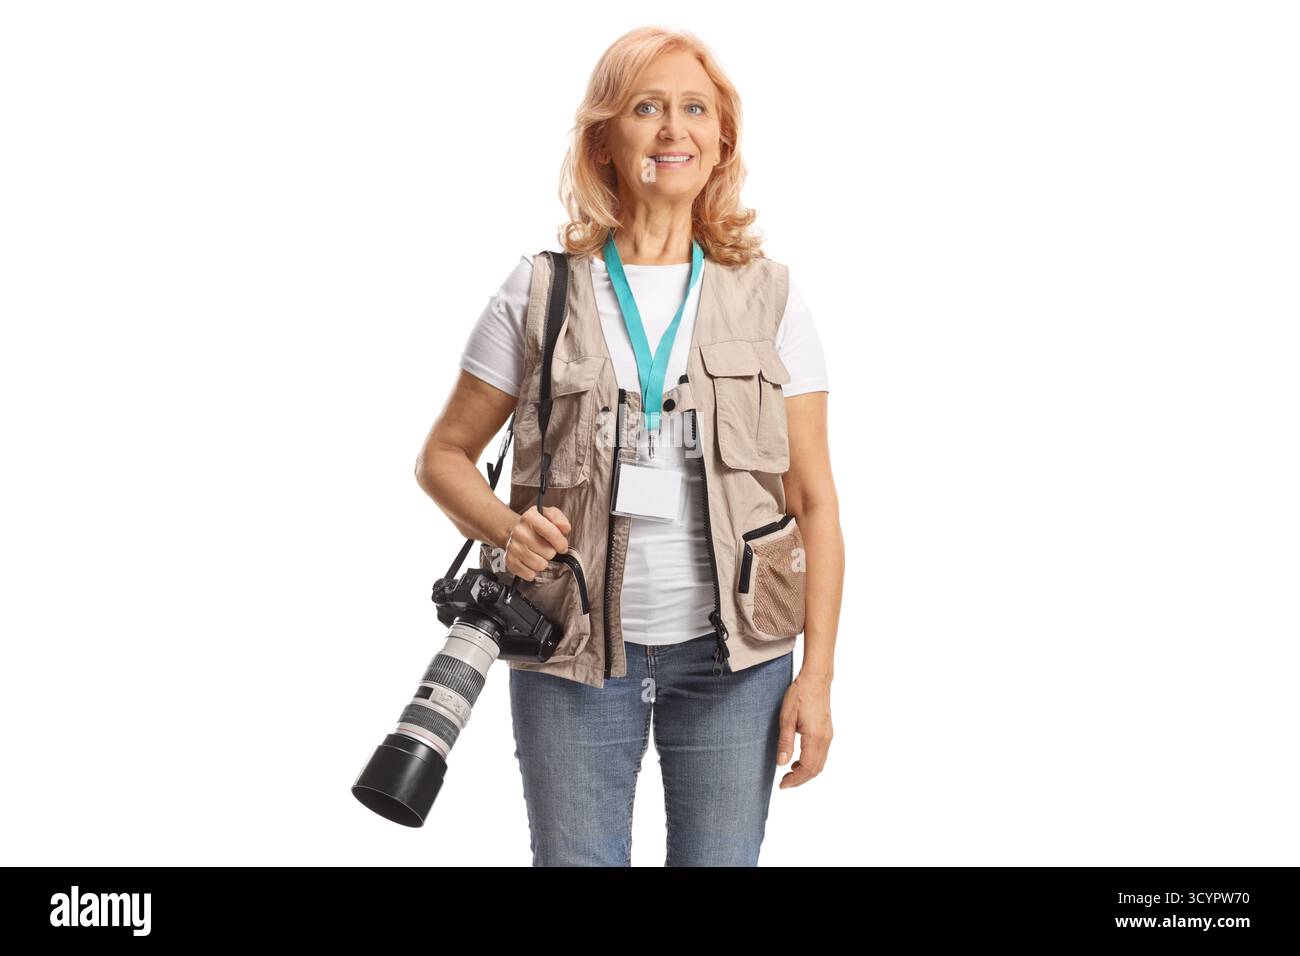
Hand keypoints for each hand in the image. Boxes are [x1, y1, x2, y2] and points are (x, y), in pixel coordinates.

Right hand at [503, 505, 571, 580]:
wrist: (515, 532)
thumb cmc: (536, 525)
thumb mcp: (549, 515)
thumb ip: (560, 519)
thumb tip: (565, 528)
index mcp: (530, 517)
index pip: (553, 533)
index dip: (562, 543)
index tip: (562, 546)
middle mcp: (519, 532)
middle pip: (549, 553)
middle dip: (551, 552)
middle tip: (546, 547)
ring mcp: (513, 547)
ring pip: (540, 565)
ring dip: (543, 562)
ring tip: (539, 554)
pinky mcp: (510, 561)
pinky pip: (530, 574)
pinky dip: (534, 571)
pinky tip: (532, 562)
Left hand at [776, 671, 832, 788]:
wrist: (816, 679)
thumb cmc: (800, 695)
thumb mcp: (786, 718)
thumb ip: (785, 742)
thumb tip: (782, 763)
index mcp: (815, 737)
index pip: (807, 768)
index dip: (795, 780)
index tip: (782, 785)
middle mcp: (825, 739)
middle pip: (816, 769)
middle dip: (800, 780)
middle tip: (784, 782)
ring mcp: (828, 736)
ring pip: (820, 763)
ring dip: (806, 772)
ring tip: (790, 773)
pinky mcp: (827, 732)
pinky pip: (821, 754)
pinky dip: (811, 763)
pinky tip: (799, 760)